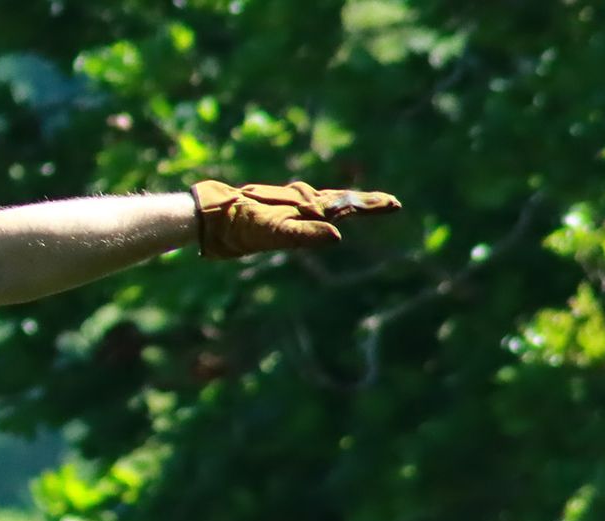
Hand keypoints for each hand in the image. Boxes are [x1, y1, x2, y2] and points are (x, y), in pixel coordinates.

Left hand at [191, 180, 401, 258]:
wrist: (210, 216)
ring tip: (361, 205)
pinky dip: (320, 211)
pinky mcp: (275, 213)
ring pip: (324, 203)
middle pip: (340, 200)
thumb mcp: (273, 233)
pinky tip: (316, 215)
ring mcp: (288, 206)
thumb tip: (338, 236)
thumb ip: (303, 235)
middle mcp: (300, 201)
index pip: (346, 203)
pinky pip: (305, 211)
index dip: (370, 205)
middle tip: (389, 204)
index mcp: (305, 205)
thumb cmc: (240, 225)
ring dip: (345, 203)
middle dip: (364, 203)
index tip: (395, 204)